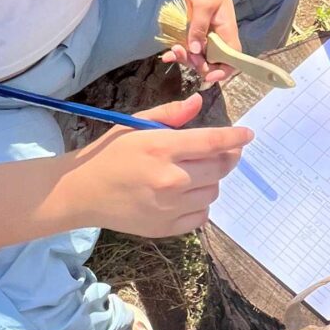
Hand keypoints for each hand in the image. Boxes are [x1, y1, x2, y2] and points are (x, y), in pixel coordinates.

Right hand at [62, 94, 252, 236]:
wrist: (81, 193)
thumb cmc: (110, 154)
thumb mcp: (136, 125)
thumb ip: (171, 115)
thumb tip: (198, 102)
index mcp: (161, 148)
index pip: (212, 142)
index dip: (235, 138)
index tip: (248, 135)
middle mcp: (169, 179)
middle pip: (219, 168)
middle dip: (227, 156)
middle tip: (222, 152)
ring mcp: (169, 206)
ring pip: (213, 191)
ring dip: (211, 180)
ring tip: (194, 173)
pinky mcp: (166, 227)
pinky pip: (202, 215)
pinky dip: (200, 204)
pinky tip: (186, 194)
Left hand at [162, 0, 240, 83]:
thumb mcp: (204, 6)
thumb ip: (199, 29)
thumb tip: (196, 51)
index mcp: (227, 32)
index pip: (231, 59)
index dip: (222, 71)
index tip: (208, 74)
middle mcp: (219, 36)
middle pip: (212, 61)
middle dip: (197, 63)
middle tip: (183, 54)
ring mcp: (207, 33)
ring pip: (199, 55)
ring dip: (186, 58)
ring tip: (173, 52)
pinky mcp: (196, 29)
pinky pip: (189, 46)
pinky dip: (180, 51)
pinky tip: (168, 54)